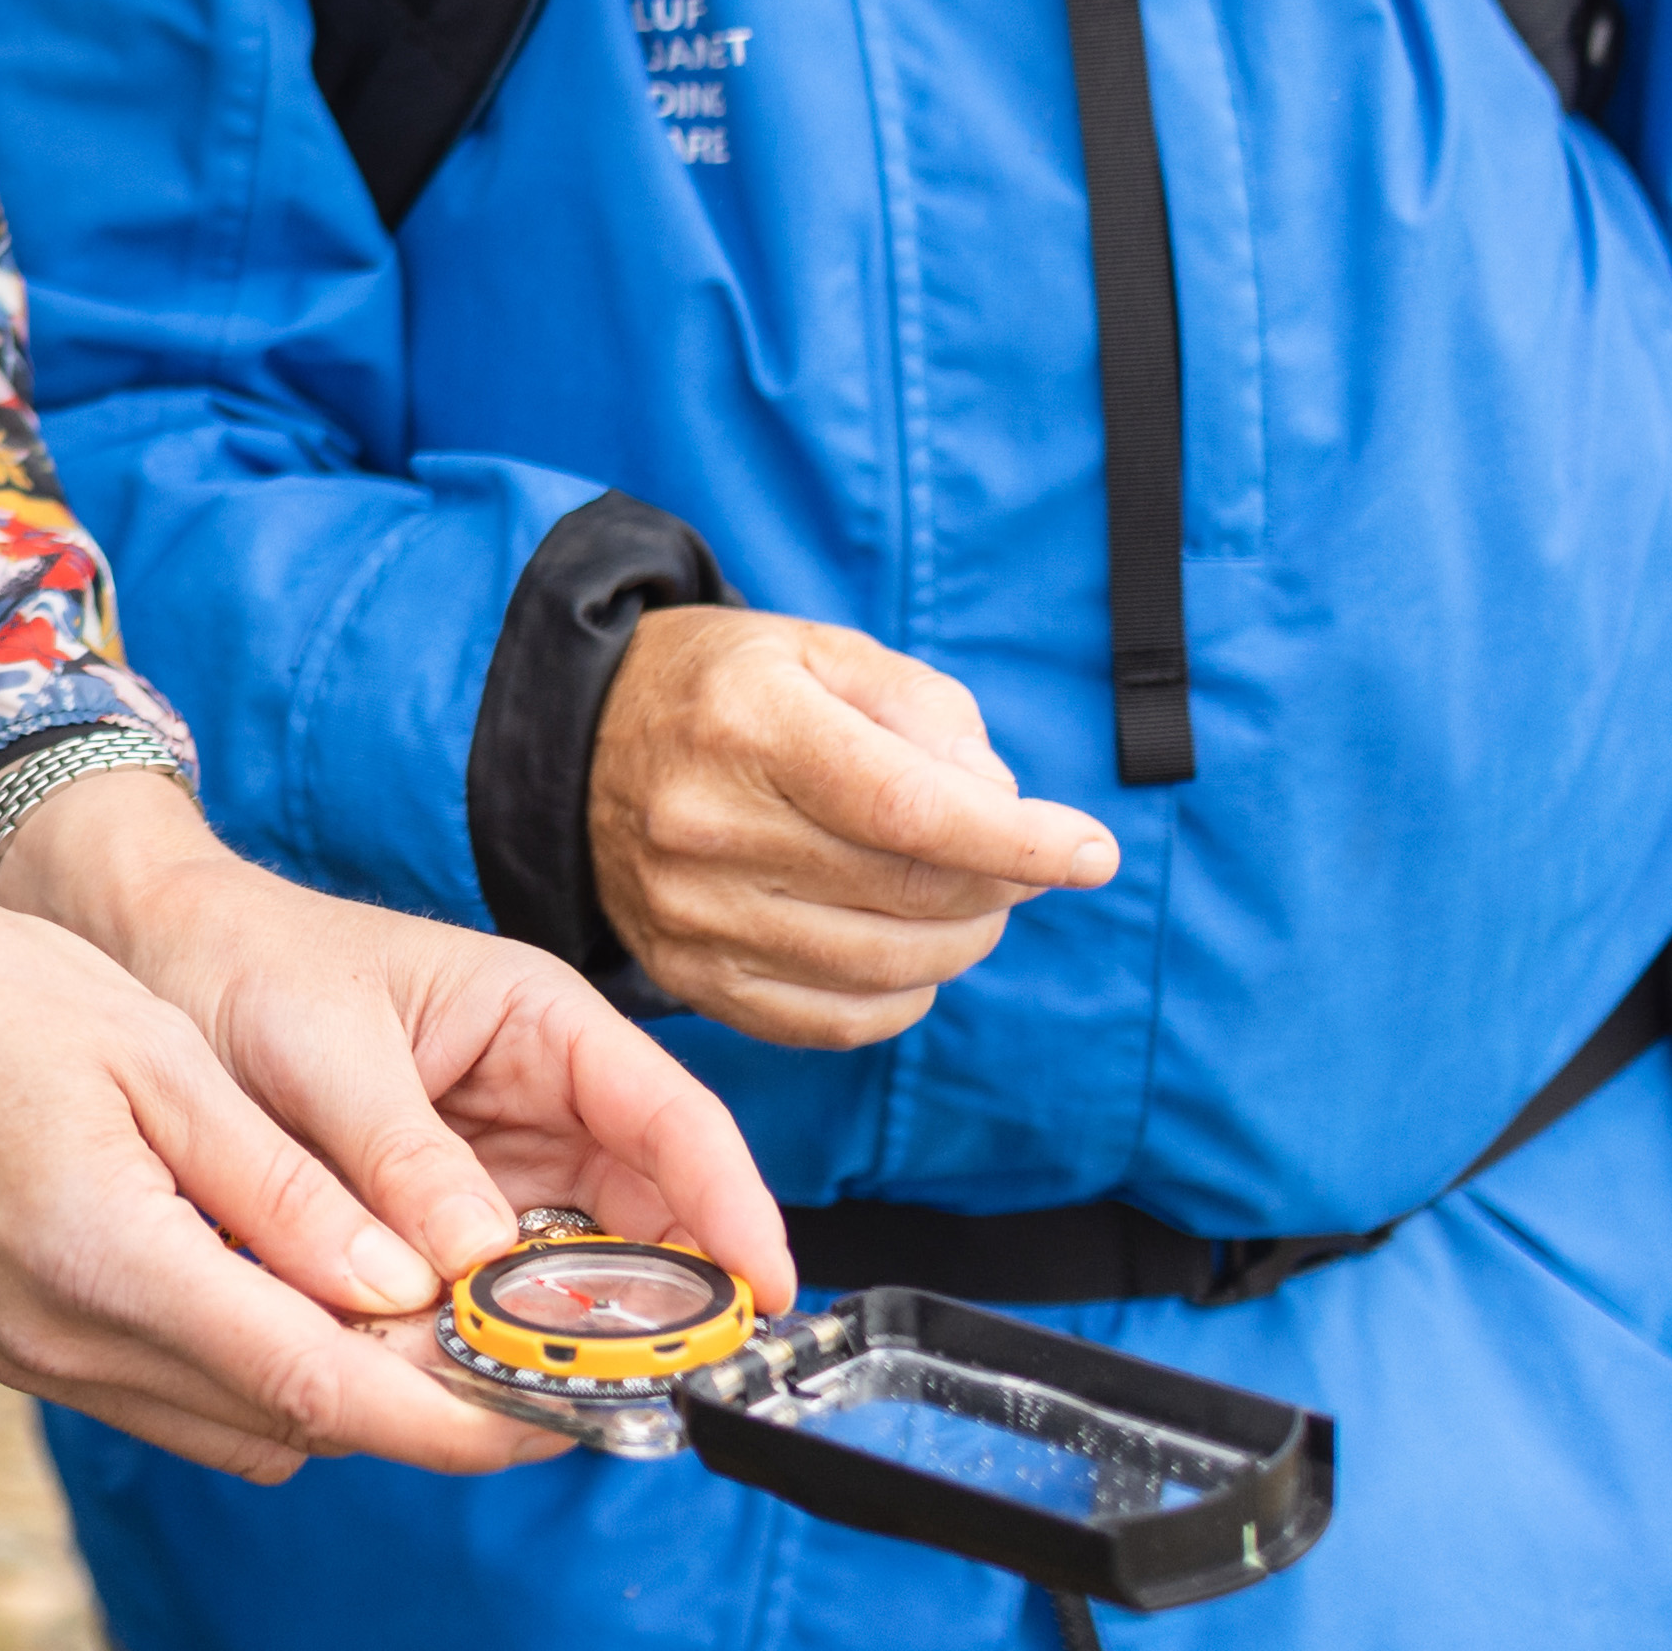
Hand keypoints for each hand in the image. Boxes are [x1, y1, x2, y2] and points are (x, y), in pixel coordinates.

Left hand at [0, 768, 793, 1311]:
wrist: (143, 960)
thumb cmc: (239, 965)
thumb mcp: (320, 1048)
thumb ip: (397, 1153)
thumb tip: (475, 1261)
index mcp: (536, 1022)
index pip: (671, 1119)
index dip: (733, 1208)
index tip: (766, 1292)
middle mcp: (534, 1097)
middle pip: (640, 1213)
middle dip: (650, 1300)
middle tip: (643, 1382)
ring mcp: (489, 1165)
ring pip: (566, 1268)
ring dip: (559, 1331)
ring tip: (541, 1389)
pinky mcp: (432, 1221)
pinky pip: (487, 1291)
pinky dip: (482, 1334)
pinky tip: (460, 1371)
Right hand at [0, 790, 623, 1483]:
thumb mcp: (158, 1057)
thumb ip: (286, 1187)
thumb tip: (404, 1286)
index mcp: (114, 1261)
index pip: (326, 1386)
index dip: (461, 1413)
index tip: (566, 1410)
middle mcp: (76, 1340)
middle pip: (296, 1425)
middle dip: (427, 1404)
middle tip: (533, 1348)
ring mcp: (43, 1356)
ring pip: (247, 1424)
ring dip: (347, 1386)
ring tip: (435, 1310)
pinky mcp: (28, 1346)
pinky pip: (185, 1394)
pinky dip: (266, 1365)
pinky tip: (310, 1289)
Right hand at [586, 607, 1118, 1044]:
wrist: (578, 743)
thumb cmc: (727, 689)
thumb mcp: (822, 651)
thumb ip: (924, 711)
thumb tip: (995, 804)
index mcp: (747, 725)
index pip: (908, 809)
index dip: (1018, 842)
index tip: (1093, 852)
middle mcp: (706, 826)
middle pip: (907, 892)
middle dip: (1000, 883)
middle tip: (1021, 860)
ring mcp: (690, 913)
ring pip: (882, 968)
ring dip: (962, 942)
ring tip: (971, 900)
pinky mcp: (688, 976)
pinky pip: (833, 1021)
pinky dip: (903, 998)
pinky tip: (914, 951)